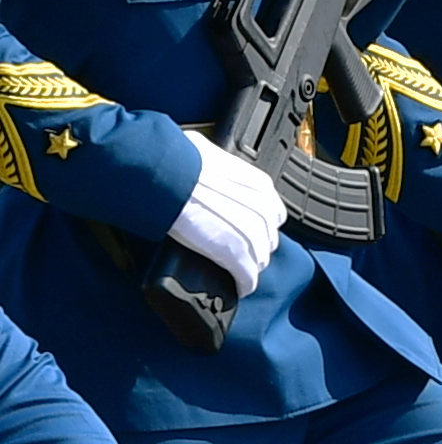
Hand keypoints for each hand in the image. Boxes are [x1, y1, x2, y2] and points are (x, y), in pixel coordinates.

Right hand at [166, 136, 281, 294]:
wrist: (166, 176)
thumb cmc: (178, 161)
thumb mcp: (211, 156)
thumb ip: (221, 169)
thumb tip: (207, 167)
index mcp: (260, 186)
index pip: (272, 214)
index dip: (259, 225)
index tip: (245, 230)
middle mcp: (264, 210)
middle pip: (267, 239)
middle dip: (253, 247)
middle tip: (234, 250)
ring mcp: (252, 233)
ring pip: (259, 259)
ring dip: (247, 266)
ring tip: (232, 269)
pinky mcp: (235, 254)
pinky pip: (246, 277)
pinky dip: (242, 284)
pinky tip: (237, 288)